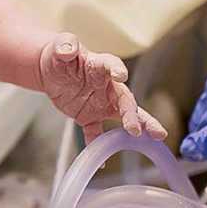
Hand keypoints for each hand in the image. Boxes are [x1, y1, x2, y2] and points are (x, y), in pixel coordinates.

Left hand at [37, 33, 166, 145]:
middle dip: (133, 113)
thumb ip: (64, 45)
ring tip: (154, 137)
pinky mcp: (89, 117)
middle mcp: (107, 86)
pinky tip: (103, 161)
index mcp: (100, 66)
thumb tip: (68, 48)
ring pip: (123, 116)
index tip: (121, 75)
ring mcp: (101, 103)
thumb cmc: (60, 55)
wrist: (52, 71)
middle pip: (125, 99)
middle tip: (141, 128)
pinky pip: (96, 132)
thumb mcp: (59, 48)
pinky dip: (98, 145)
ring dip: (136, 126)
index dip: (116, 69)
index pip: (111, 65)